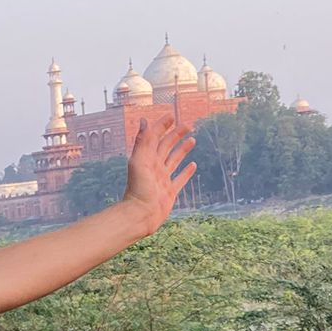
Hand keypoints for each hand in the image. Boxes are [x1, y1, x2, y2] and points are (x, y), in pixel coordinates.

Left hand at [121, 115, 196, 232]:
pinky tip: (193, 165)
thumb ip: (143, 141)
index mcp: (147, 158)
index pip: (156, 137)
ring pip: (175, 160)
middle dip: (177, 135)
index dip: (162, 126)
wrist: (140, 214)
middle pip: (167, 146)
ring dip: (183, 149)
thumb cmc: (138, 189)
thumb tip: (144, 120)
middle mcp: (155, 167)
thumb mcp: (140, 161)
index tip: (171, 116)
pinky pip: (180, 179)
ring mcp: (163, 179)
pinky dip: (187, 172)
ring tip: (192, 140)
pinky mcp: (170, 192)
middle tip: (188, 125)